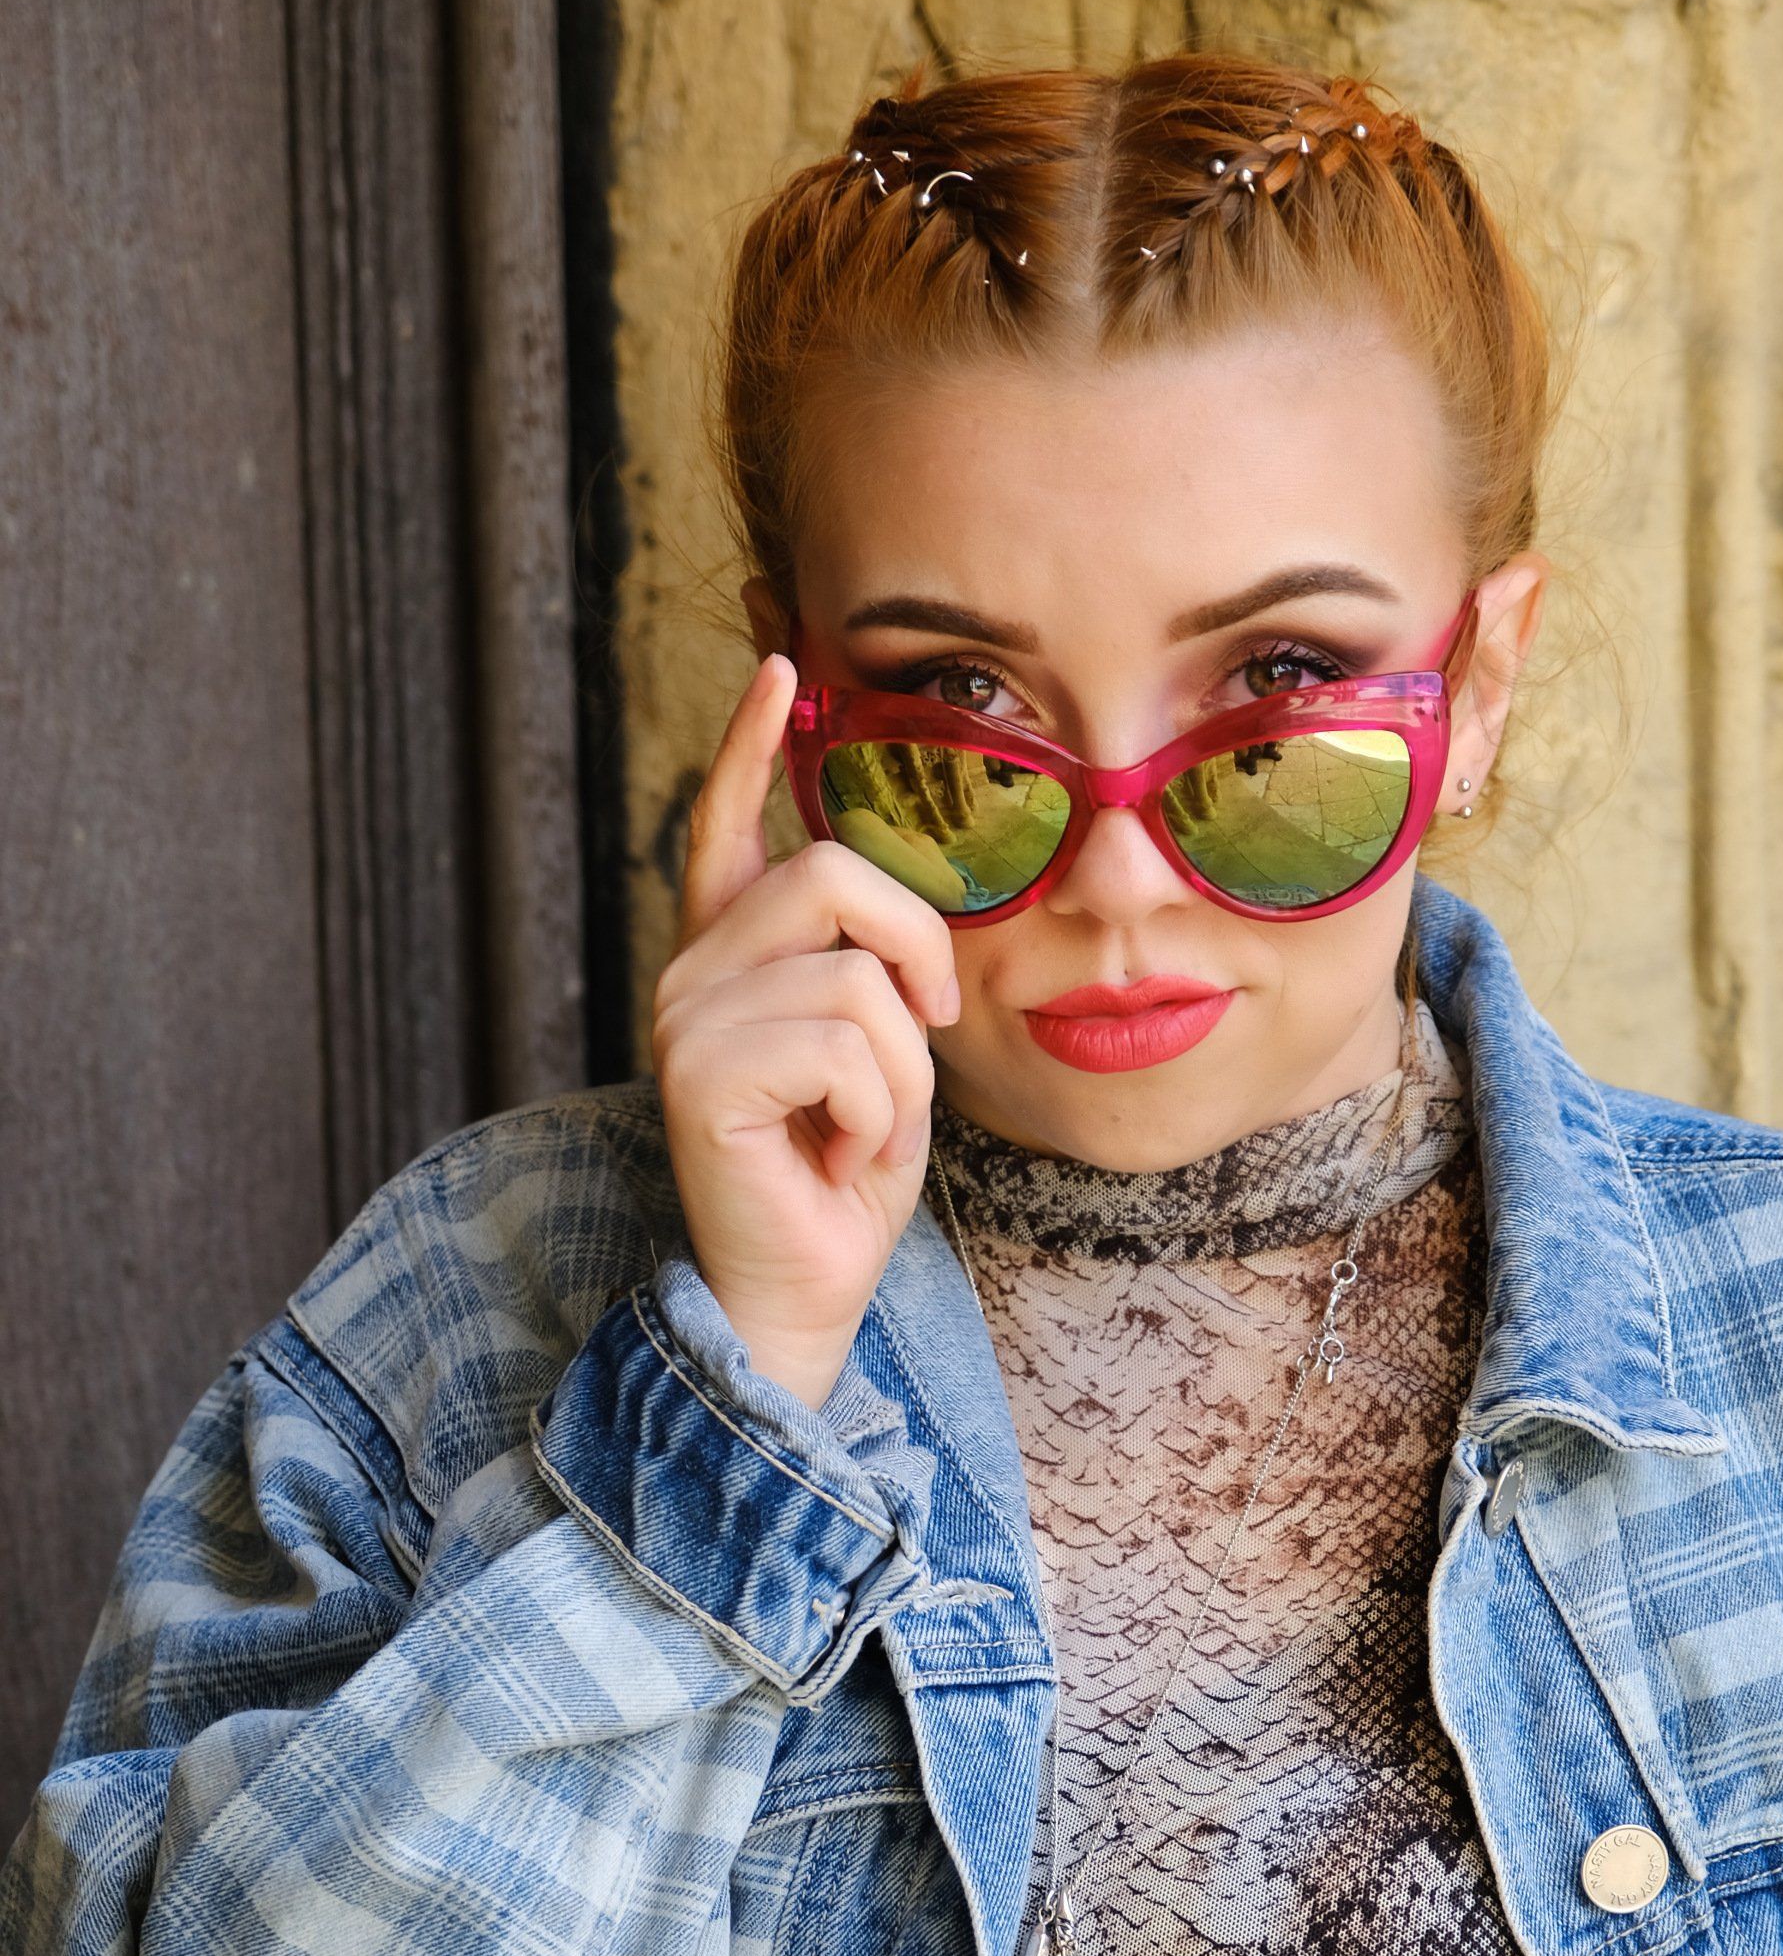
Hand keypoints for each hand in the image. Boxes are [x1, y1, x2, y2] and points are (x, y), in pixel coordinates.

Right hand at [653, 656, 960, 1406]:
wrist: (805, 1288)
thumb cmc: (845, 1177)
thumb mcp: (881, 1053)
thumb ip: (874, 970)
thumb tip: (904, 916)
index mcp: (733, 958)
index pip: (728, 827)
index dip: (749, 745)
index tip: (779, 667)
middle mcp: (694, 973)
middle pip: (836, 875)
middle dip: (918, 955)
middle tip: (924, 1041)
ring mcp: (685, 1018)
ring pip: (856, 977)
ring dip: (901, 1074)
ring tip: (863, 1130)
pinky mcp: (698, 1074)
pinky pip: (841, 1043)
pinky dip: (876, 1111)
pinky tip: (840, 1155)